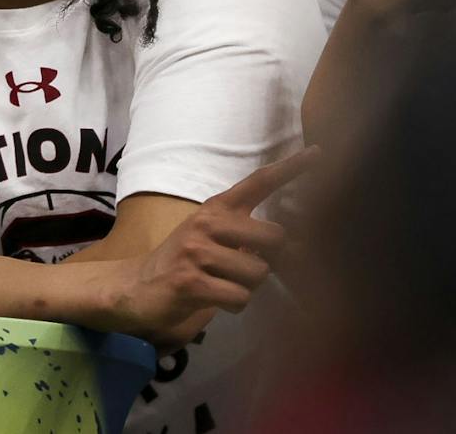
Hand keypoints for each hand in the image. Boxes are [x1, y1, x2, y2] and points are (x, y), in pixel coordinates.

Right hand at [98, 148, 317, 349]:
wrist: (135, 285)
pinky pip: (239, 297)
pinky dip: (234, 304)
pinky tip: (215, 299)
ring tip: (223, 285)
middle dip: (270, 261)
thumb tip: (295, 247)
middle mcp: (208, 222)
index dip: (291, 168)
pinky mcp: (191, 280)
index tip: (320, 151)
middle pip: (275, 237)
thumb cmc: (184, 262)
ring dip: (248, 288)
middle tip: (246, 269)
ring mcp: (197, 250)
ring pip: (258, 273)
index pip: (259, 182)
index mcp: (216, 208)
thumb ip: (247, 236)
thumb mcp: (213, 238)